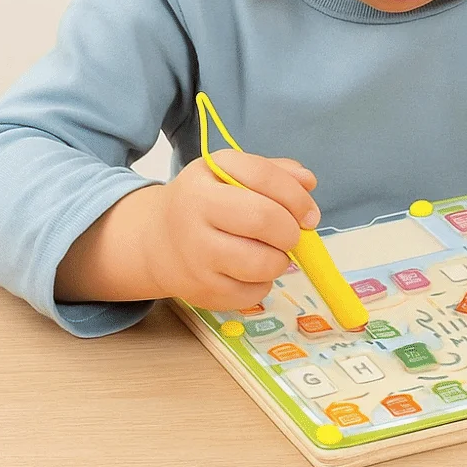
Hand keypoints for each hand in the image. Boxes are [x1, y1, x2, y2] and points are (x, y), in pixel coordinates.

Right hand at [142, 150, 320, 310]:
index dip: (296, 196)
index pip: (262, 176)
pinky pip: (251, 294)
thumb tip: (308, 182)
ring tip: (272, 253)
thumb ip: (275, 172)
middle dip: (290, 231)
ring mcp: (194, 255)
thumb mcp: (233, 174)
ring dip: (280, 261)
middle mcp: (194, 212)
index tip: (310, 214)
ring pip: (260, 263)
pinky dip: (263, 285)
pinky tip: (252, 272)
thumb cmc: (207, 201)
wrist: (156, 240)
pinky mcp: (199, 290)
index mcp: (207, 176)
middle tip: (292, 236)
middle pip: (262, 219)